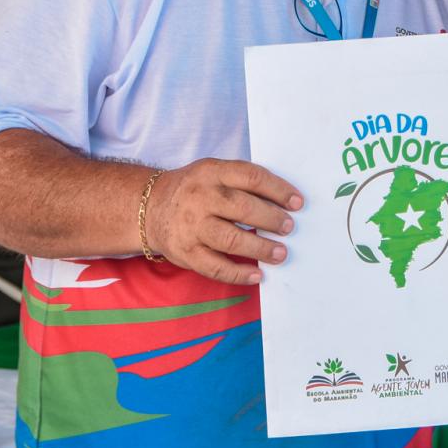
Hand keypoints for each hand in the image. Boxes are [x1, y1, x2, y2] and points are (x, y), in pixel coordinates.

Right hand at [148, 158, 302, 285]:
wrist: (149, 207)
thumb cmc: (193, 190)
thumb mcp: (213, 172)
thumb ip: (242, 182)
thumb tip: (283, 203)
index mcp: (211, 172)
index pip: (251, 177)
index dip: (278, 190)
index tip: (297, 203)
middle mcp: (200, 198)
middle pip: (243, 208)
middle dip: (272, 220)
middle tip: (289, 228)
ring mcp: (191, 227)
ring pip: (231, 240)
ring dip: (260, 248)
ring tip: (280, 253)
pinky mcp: (185, 253)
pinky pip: (215, 267)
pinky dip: (239, 273)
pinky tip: (257, 274)